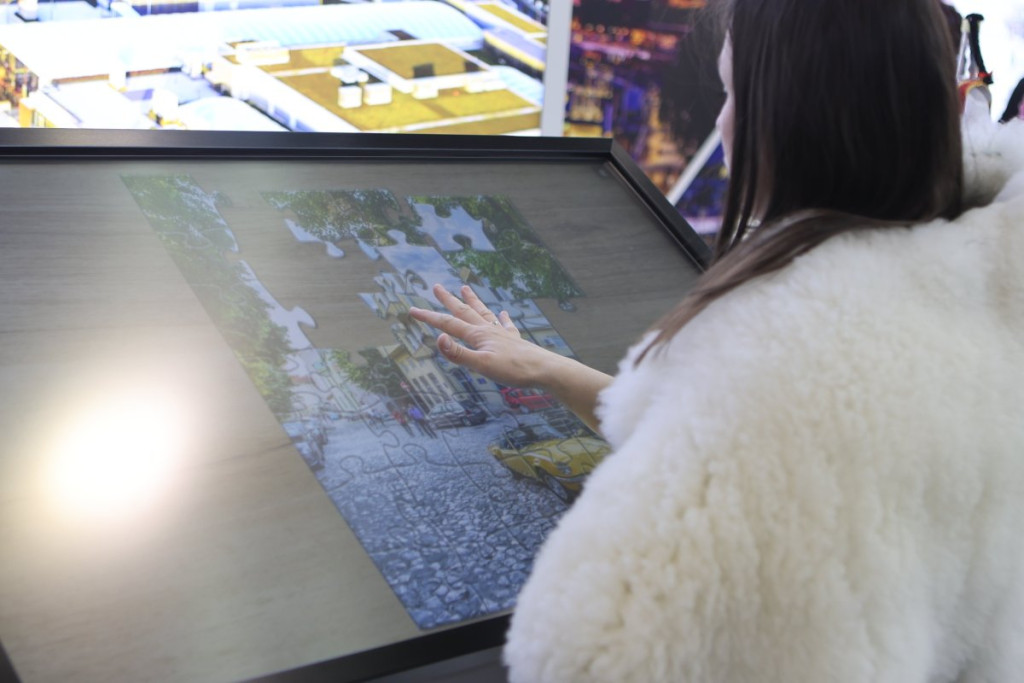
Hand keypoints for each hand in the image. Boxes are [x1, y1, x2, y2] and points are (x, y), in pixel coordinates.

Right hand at [409, 284, 549, 387]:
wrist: (544, 369)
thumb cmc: (513, 370)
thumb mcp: (482, 365)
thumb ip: (459, 354)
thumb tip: (439, 338)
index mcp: (478, 335)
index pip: (448, 324)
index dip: (429, 317)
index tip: (412, 310)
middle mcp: (489, 330)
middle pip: (464, 311)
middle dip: (448, 300)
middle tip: (436, 287)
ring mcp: (502, 334)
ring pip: (483, 313)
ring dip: (472, 301)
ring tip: (464, 287)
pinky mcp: (514, 341)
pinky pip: (505, 325)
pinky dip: (501, 318)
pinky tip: (503, 313)